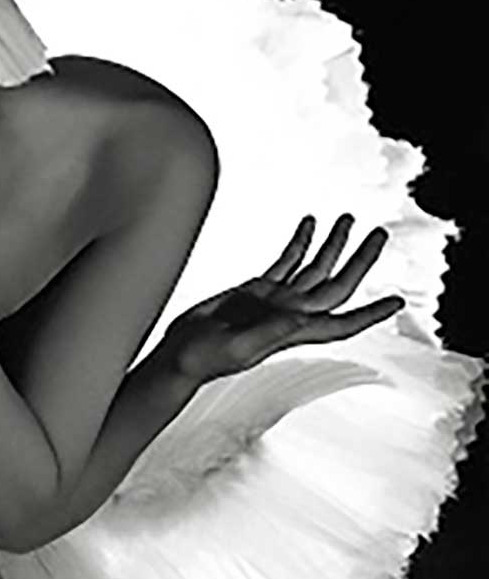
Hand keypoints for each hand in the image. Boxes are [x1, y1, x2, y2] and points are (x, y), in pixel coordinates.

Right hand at [160, 213, 405, 385]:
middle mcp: (291, 314)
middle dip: (360, 260)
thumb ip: (273, 331)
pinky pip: (286, 261)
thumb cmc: (207, 358)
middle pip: (337, 284)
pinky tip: (310, 225)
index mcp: (293, 331)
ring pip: (314, 267)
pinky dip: (300, 243)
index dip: (371, 313)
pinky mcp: (257, 288)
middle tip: (380, 235)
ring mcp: (276, 299)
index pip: (342, 322)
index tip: (397, 301)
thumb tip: (304, 318)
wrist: (181, 351)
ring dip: (333, 245)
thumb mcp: (241, 347)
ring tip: (347, 220)